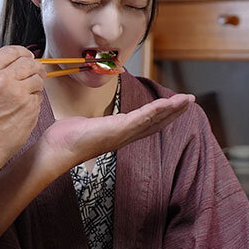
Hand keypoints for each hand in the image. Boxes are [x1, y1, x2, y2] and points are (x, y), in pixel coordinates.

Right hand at [0, 46, 46, 173]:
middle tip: (36, 72)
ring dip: (36, 84)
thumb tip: (11, 64)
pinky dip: (34, 100)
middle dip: (35, 66)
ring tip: (26, 93)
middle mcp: (3, 81)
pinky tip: (23, 108)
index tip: (27, 56)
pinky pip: (39, 97)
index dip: (22, 53)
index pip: (11, 51)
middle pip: (29, 62)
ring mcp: (19, 95)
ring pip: (38, 78)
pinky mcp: (30, 108)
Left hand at [39, 94, 194, 170]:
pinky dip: (156, 110)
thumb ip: (96, 122)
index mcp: (121, 132)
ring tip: (186, 100)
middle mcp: (125, 135)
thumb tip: (91, 119)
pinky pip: (142, 118)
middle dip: (174, 112)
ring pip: (153, 119)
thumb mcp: (88, 125)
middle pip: (156, 122)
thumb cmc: (69, 138)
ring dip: (171, 110)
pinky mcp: (118, 130)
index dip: (163, 114)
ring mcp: (123, 133)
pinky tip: (168, 103)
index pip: (147, 122)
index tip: (176, 105)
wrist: (58, 148)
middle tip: (190, 100)